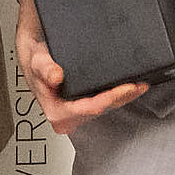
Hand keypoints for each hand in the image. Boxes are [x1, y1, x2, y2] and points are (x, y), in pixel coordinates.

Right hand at [15, 0, 145, 134]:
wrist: (35, 57)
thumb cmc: (36, 62)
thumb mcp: (38, 61)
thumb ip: (45, 69)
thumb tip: (56, 76)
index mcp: (57, 112)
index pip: (89, 109)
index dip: (109, 99)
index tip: (124, 88)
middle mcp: (68, 117)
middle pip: (102, 109)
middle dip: (121, 97)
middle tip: (138, 85)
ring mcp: (78, 112)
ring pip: (106, 107)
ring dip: (124, 96)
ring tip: (139, 84)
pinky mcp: (85, 106)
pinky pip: (105, 102)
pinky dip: (119, 94)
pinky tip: (129, 86)